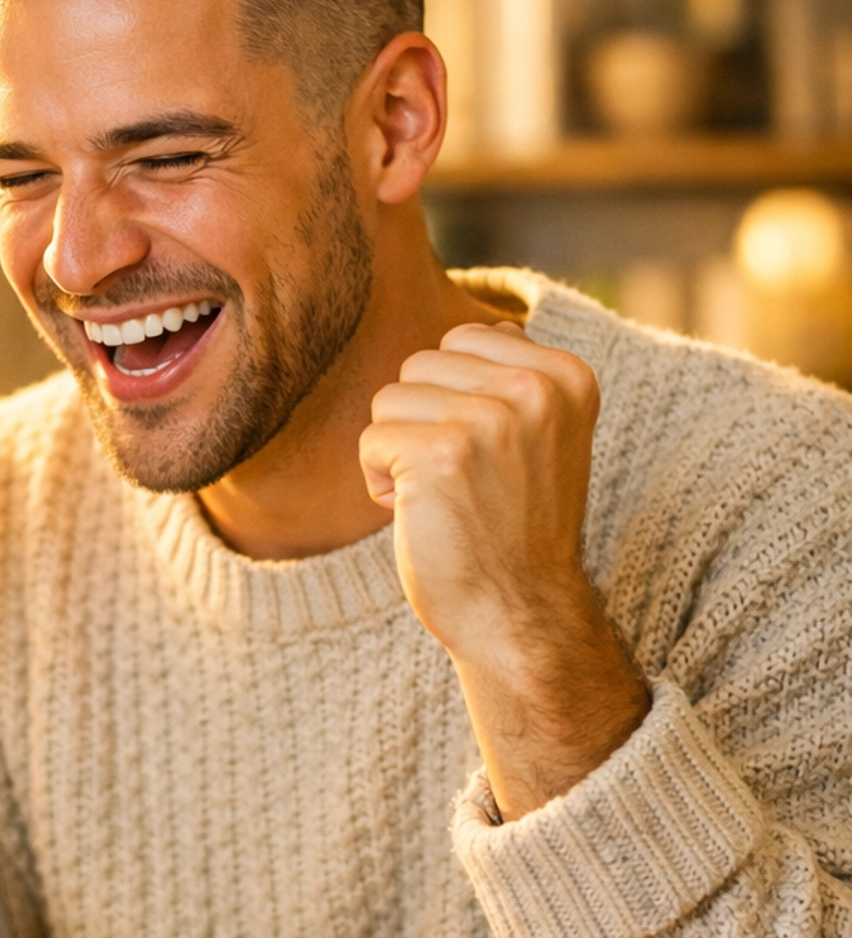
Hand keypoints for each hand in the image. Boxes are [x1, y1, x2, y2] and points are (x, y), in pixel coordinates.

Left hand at [359, 322, 648, 818]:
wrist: (519, 614)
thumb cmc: (514, 527)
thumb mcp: (542, 439)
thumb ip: (519, 377)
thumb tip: (494, 323)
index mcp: (567, 376)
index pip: (464, 338)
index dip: (455, 401)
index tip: (490, 456)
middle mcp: (536, 389)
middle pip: (420, 364)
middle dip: (421, 423)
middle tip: (462, 482)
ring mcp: (490, 420)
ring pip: (389, 399)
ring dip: (398, 453)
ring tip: (442, 497)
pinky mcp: (440, 454)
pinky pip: (370, 440)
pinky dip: (379, 483)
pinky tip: (419, 515)